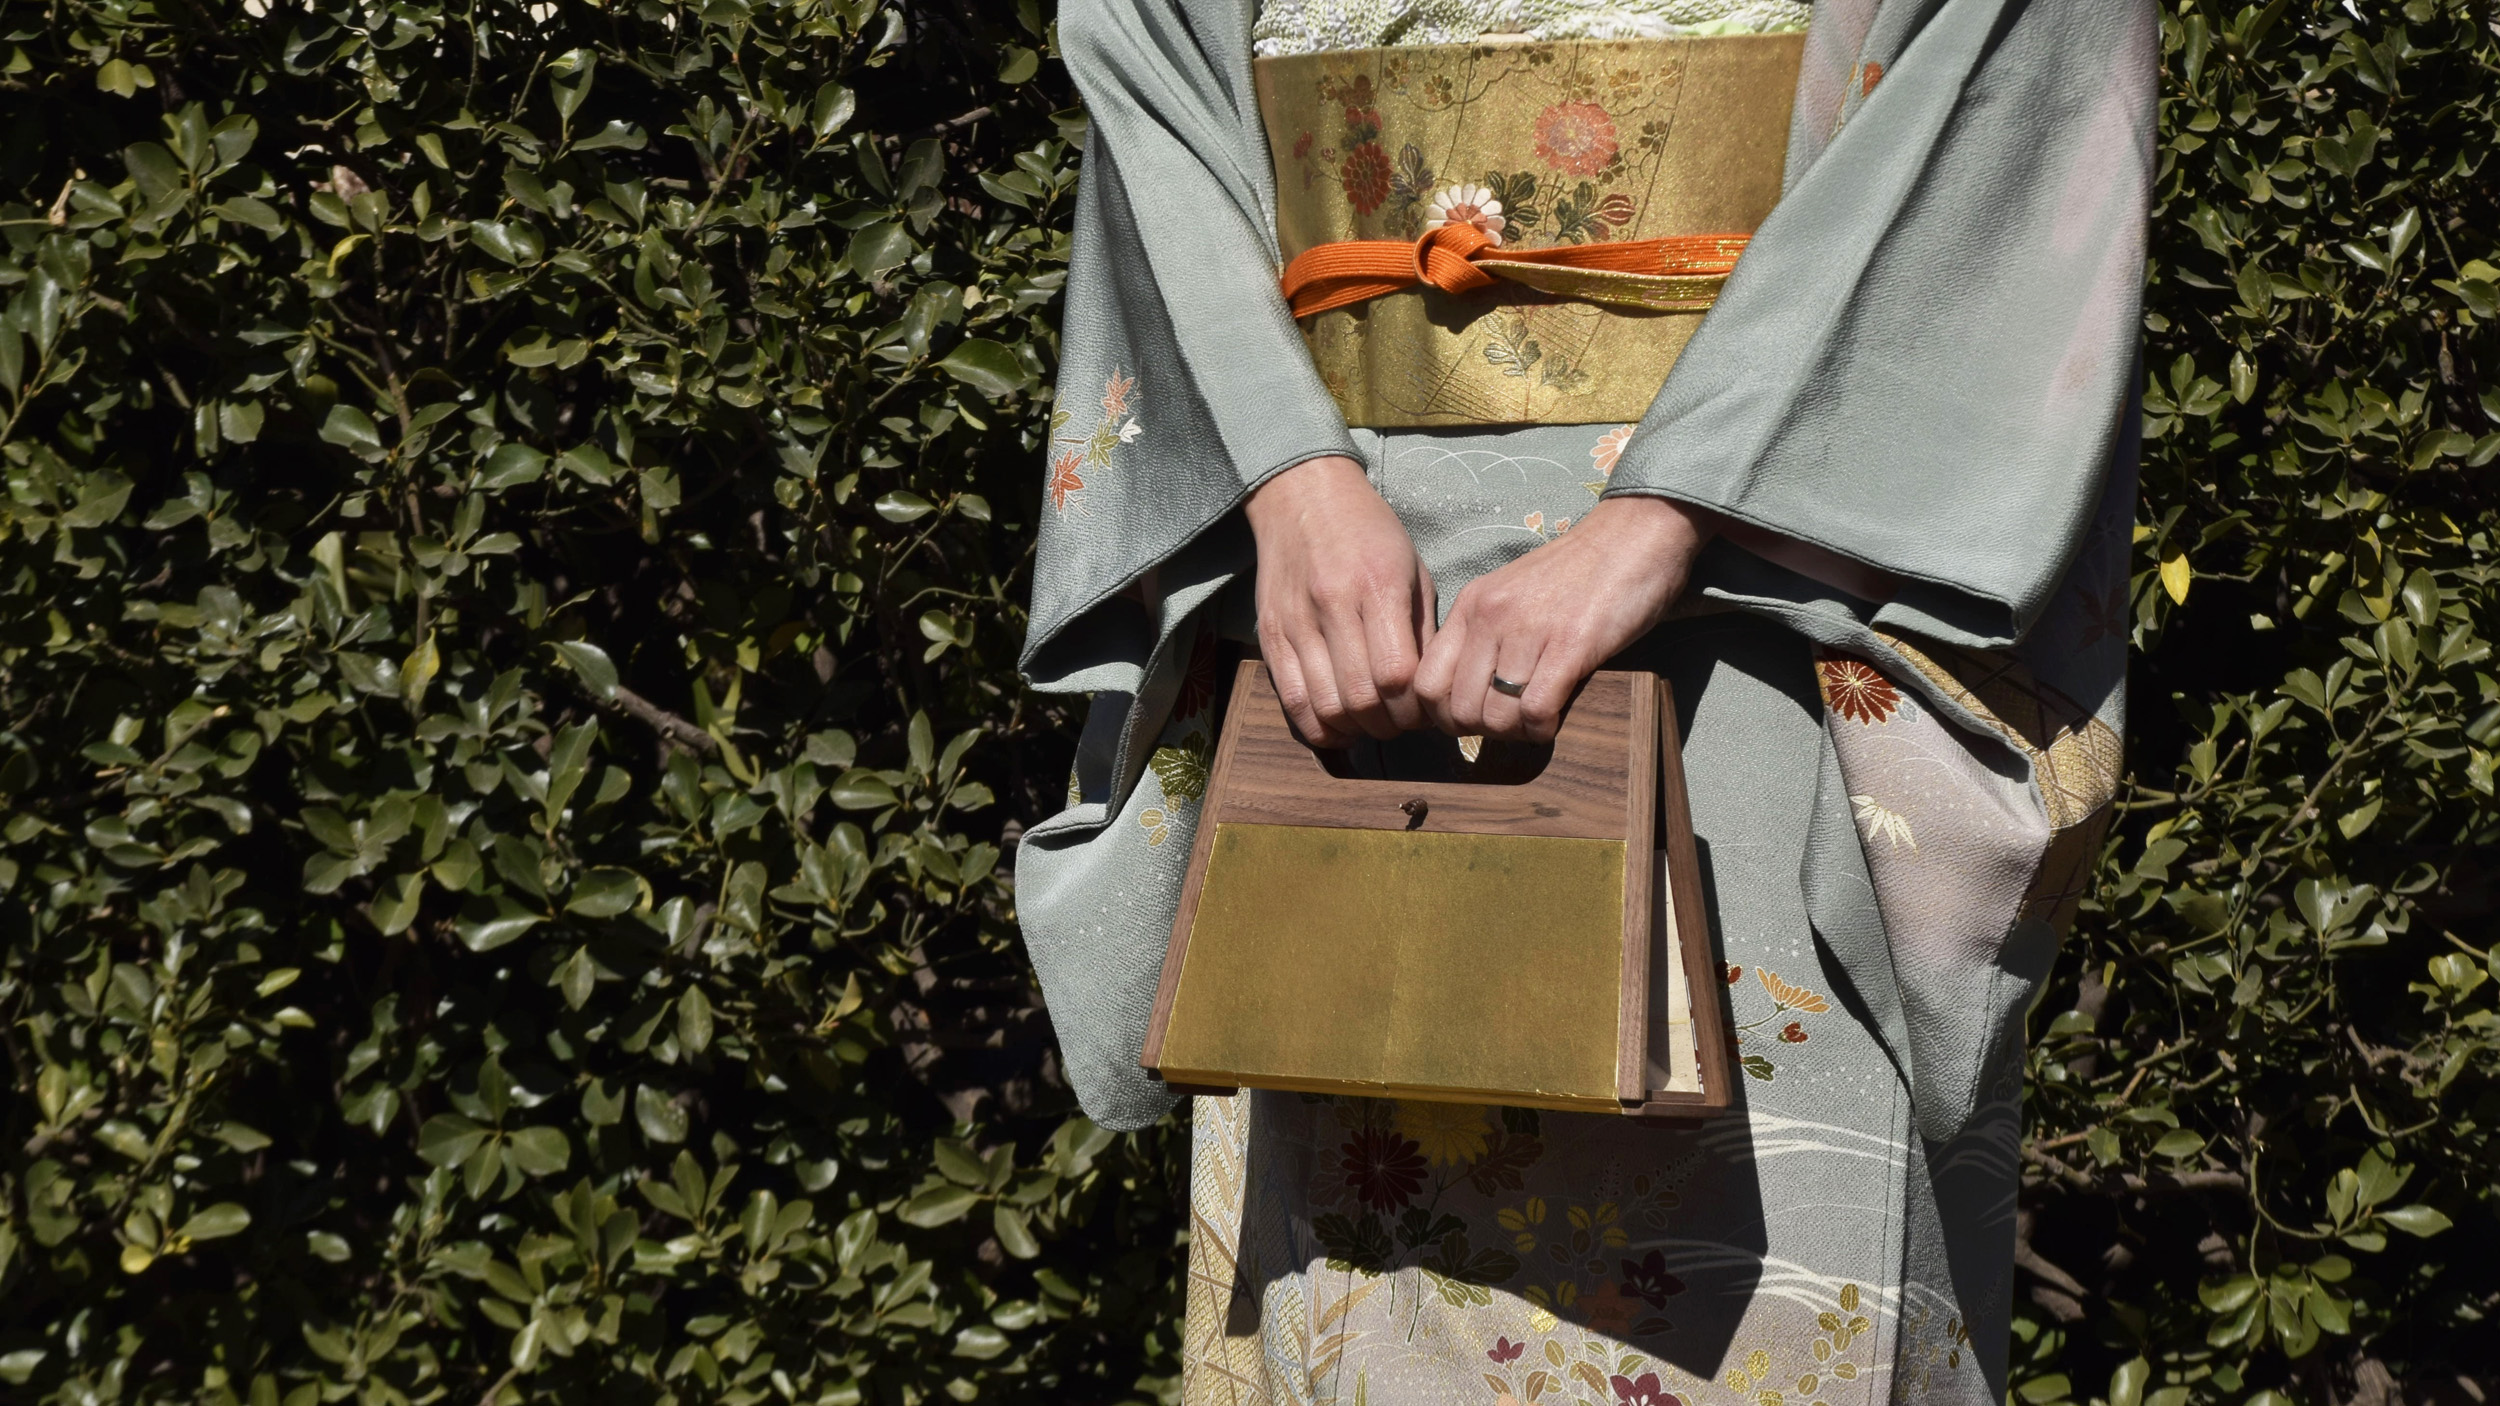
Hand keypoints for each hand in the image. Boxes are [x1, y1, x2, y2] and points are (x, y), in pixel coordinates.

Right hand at [1243, 455, 1436, 744]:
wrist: (1302, 496)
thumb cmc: (1369, 532)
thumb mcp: (1412, 569)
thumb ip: (1422, 630)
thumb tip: (1431, 690)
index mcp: (1378, 586)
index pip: (1397, 675)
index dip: (1415, 706)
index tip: (1425, 708)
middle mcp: (1333, 605)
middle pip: (1362, 699)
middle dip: (1389, 724)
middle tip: (1401, 721)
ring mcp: (1296, 623)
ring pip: (1326, 707)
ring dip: (1356, 730)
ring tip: (1372, 723)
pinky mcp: (1271, 635)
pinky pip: (1292, 701)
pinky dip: (1318, 727)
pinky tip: (1339, 725)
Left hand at [1415, 495, 1714, 741]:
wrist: (1636, 535)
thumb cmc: (1578, 573)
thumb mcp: (1512, 594)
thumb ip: (1484, 635)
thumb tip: (1465, 694)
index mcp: (1470, 605)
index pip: (1424, 682)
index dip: (1442, 715)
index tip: (1472, 718)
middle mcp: (1490, 617)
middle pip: (1456, 709)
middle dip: (1481, 730)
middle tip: (1509, 724)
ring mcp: (1528, 630)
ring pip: (1495, 717)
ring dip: (1515, 733)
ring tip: (1534, 720)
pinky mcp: (1571, 645)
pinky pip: (1536, 711)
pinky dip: (1543, 729)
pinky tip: (1556, 718)